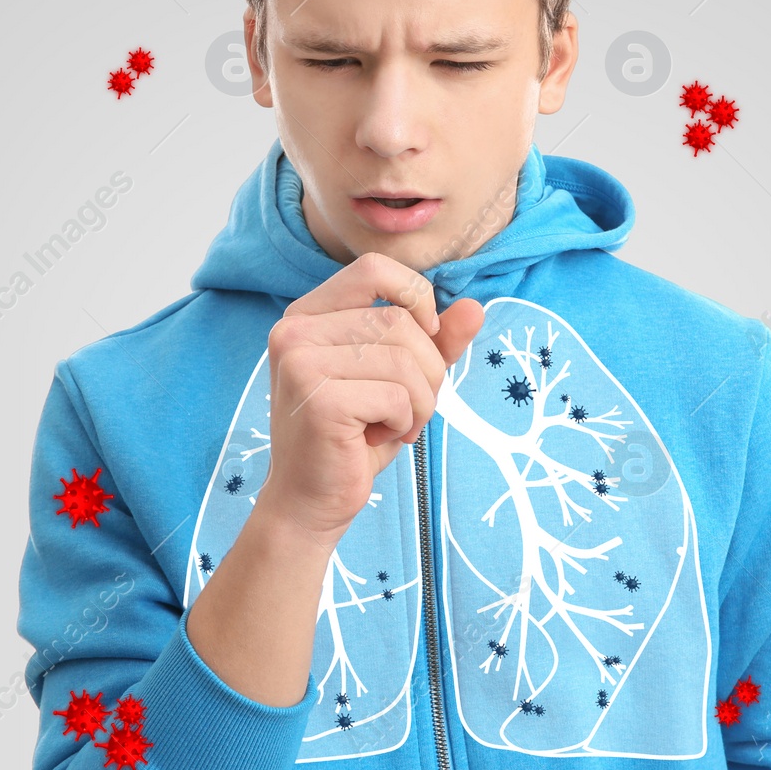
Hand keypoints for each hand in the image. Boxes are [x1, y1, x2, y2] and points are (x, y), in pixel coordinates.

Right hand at [259, 252, 482, 540]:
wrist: (311, 500)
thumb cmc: (355, 435)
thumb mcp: (400, 379)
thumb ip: (435, 341)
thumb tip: (476, 307)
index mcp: (308, 314)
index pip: (375, 269)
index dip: (415, 299)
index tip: (424, 341)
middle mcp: (294, 329)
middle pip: (400, 321)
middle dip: (426, 371)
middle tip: (405, 409)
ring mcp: (299, 362)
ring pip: (404, 358)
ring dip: (419, 402)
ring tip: (392, 425)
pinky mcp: (316, 398)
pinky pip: (396, 395)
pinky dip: (403, 423)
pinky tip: (376, 439)